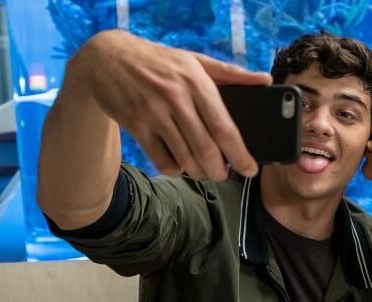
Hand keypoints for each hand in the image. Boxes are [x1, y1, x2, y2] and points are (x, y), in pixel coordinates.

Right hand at [68, 30, 271, 179]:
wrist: (107, 58)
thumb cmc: (159, 61)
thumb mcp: (195, 60)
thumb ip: (231, 73)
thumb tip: (265, 80)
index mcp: (196, 82)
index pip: (224, 127)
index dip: (240, 154)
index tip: (250, 169)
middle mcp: (175, 98)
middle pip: (206, 149)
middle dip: (219, 171)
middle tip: (224, 174)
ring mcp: (153, 113)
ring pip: (184, 158)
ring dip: (198, 172)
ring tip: (205, 171)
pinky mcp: (135, 125)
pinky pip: (161, 160)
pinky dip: (175, 170)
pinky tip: (180, 165)